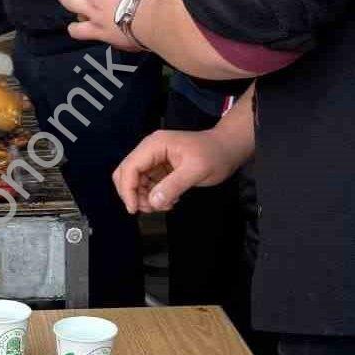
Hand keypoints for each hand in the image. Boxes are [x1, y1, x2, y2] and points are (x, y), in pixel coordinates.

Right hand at [112, 129, 250, 212]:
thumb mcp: (196, 171)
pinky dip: (153, 195)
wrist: (228, 149)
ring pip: (135, 181)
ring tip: (164, 205)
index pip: (130, 167)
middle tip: (149, 209)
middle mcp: (150, 150)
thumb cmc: (215, 155)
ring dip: (144, 197)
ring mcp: (154, 159)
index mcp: (155, 145)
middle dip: (133, 194)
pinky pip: (147, 184)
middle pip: (126, 173)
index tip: (134, 209)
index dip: (127, 190)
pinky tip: (169, 200)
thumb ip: (173, 186)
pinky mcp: (160, 167)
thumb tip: (153, 202)